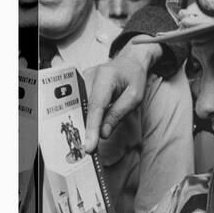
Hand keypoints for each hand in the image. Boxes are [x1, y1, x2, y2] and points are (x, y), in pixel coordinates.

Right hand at [85, 36, 161, 152]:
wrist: (129, 62)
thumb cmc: (134, 78)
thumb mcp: (135, 97)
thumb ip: (118, 114)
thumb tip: (102, 133)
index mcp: (106, 76)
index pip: (96, 105)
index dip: (91, 127)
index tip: (89, 146)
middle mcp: (89, 75)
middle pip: (84, 107)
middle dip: (84, 128)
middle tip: (86, 150)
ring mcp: (82, 79)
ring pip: (79, 106)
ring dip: (81, 124)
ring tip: (85, 142)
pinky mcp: (80, 85)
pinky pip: (79, 104)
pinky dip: (82, 117)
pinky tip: (84, 131)